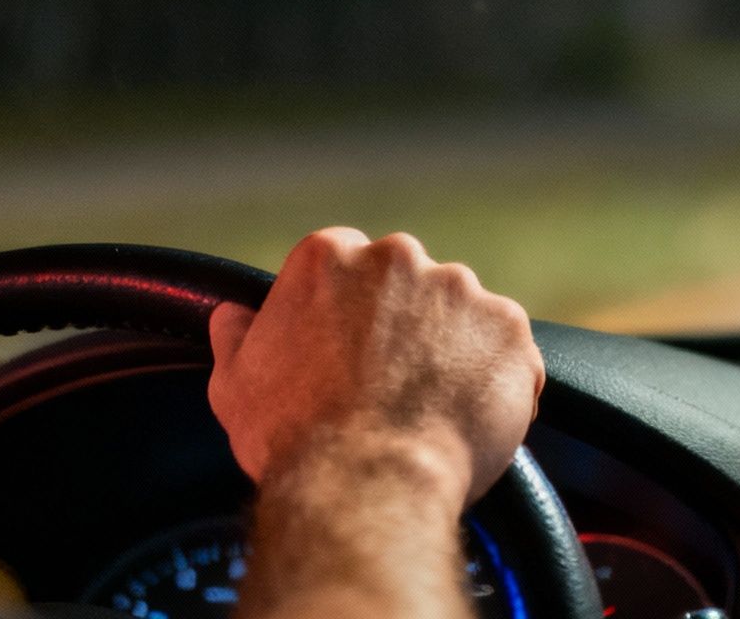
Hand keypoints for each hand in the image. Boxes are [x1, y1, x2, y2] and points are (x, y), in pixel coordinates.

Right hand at [207, 227, 543, 509]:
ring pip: (460, 316)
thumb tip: (232, 315)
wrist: (366, 483)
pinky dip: (497, 379)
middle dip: (405, 328)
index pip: (346, 268)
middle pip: (407, 286)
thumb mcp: (237, 386)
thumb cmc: (295, 437)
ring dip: (453, 351)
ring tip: (431, 410)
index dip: (350, 316)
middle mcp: (397, 258)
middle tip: (392, 387)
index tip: (350, 354)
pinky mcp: (508, 327)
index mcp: (329, 257)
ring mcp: (460, 288)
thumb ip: (236, 337)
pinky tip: (468, 418)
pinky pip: (507, 351)